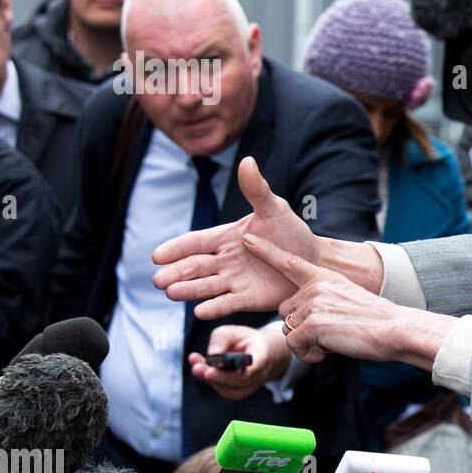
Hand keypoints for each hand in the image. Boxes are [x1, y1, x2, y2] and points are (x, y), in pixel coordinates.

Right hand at [151, 156, 318, 319]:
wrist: (314, 260)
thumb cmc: (292, 232)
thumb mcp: (274, 209)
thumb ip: (257, 189)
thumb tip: (247, 161)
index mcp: (226, 237)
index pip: (195, 243)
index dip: (176, 249)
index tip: (157, 256)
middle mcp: (225, 260)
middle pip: (194, 266)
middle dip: (176, 272)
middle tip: (158, 280)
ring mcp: (235, 280)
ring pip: (206, 286)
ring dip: (189, 290)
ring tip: (171, 293)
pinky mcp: (248, 298)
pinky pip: (228, 302)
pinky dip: (214, 307)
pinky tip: (199, 311)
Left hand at [189, 324, 290, 400]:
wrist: (254, 354)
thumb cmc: (243, 341)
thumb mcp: (233, 331)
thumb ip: (222, 338)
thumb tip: (212, 354)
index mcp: (262, 355)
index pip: (258, 364)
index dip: (250, 370)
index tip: (245, 373)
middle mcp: (258, 374)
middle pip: (239, 380)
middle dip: (217, 375)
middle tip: (198, 368)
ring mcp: (248, 386)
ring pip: (227, 386)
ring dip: (208, 376)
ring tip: (196, 365)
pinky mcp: (237, 393)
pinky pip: (221, 388)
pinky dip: (209, 378)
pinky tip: (201, 368)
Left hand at [246, 232, 457, 369]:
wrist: (394, 328)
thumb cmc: (373, 320)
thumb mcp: (345, 299)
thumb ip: (321, 301)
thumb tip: (301, 321)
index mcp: (324, 277)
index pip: (289, 262)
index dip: (267, 252)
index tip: (248, 240)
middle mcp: (315, 286)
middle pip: (284, 310)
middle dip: (298, 328)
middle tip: (324, 335)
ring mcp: (314, 303)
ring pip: (288, 330)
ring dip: (305, 343)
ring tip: (328, 343)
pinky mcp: (313, 324)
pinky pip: (295, 345)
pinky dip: (307, 355)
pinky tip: (325, 353)